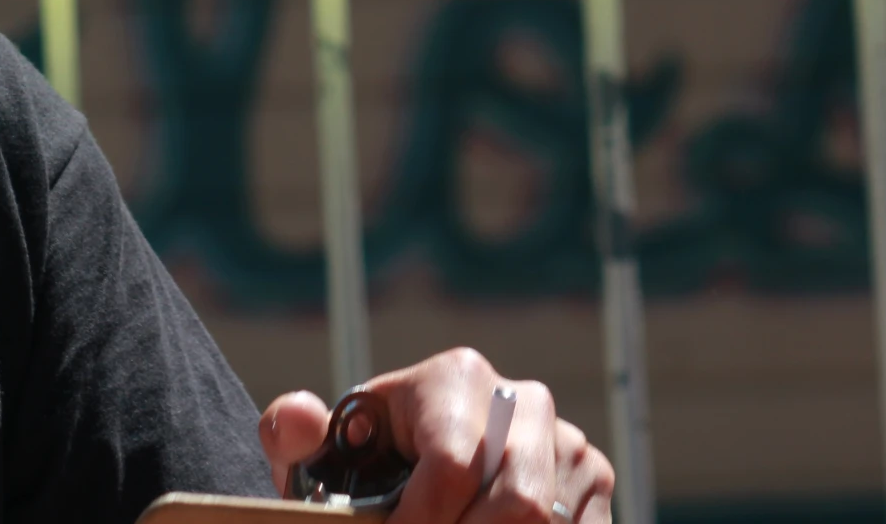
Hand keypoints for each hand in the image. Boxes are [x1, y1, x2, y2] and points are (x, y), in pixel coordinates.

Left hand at [259, 349, 614, 523]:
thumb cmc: (363, 463)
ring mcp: (567, 441)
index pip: (453, 463)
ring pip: (551, 522)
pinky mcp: (594, 482)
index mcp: (455, 377)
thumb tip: (300, 415)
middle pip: (518, 501)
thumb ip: (292, 431)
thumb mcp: (320, 449)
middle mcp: (523, 400)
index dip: (422, 520)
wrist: (413, 468)